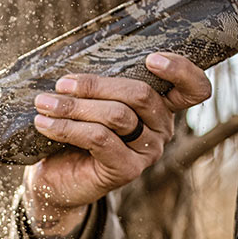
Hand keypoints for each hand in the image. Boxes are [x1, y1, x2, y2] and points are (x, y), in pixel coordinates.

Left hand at [22, 52, 211, 238]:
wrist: (58, 180)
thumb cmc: (75, 134)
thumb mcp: (92, 102)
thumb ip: (101, 84)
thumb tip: (79, 64)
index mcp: (161, 106)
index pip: (193, 89)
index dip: (181, 70)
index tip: (151, 59)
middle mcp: (162, 129)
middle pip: (140, 94)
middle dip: (95, 86)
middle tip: (62, 85)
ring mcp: (148, 152)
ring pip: (117, 115)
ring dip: (75, 106)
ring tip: (44, 103)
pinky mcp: (127, 169)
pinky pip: (99, 138)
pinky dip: (68, 127)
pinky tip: (45, 124)